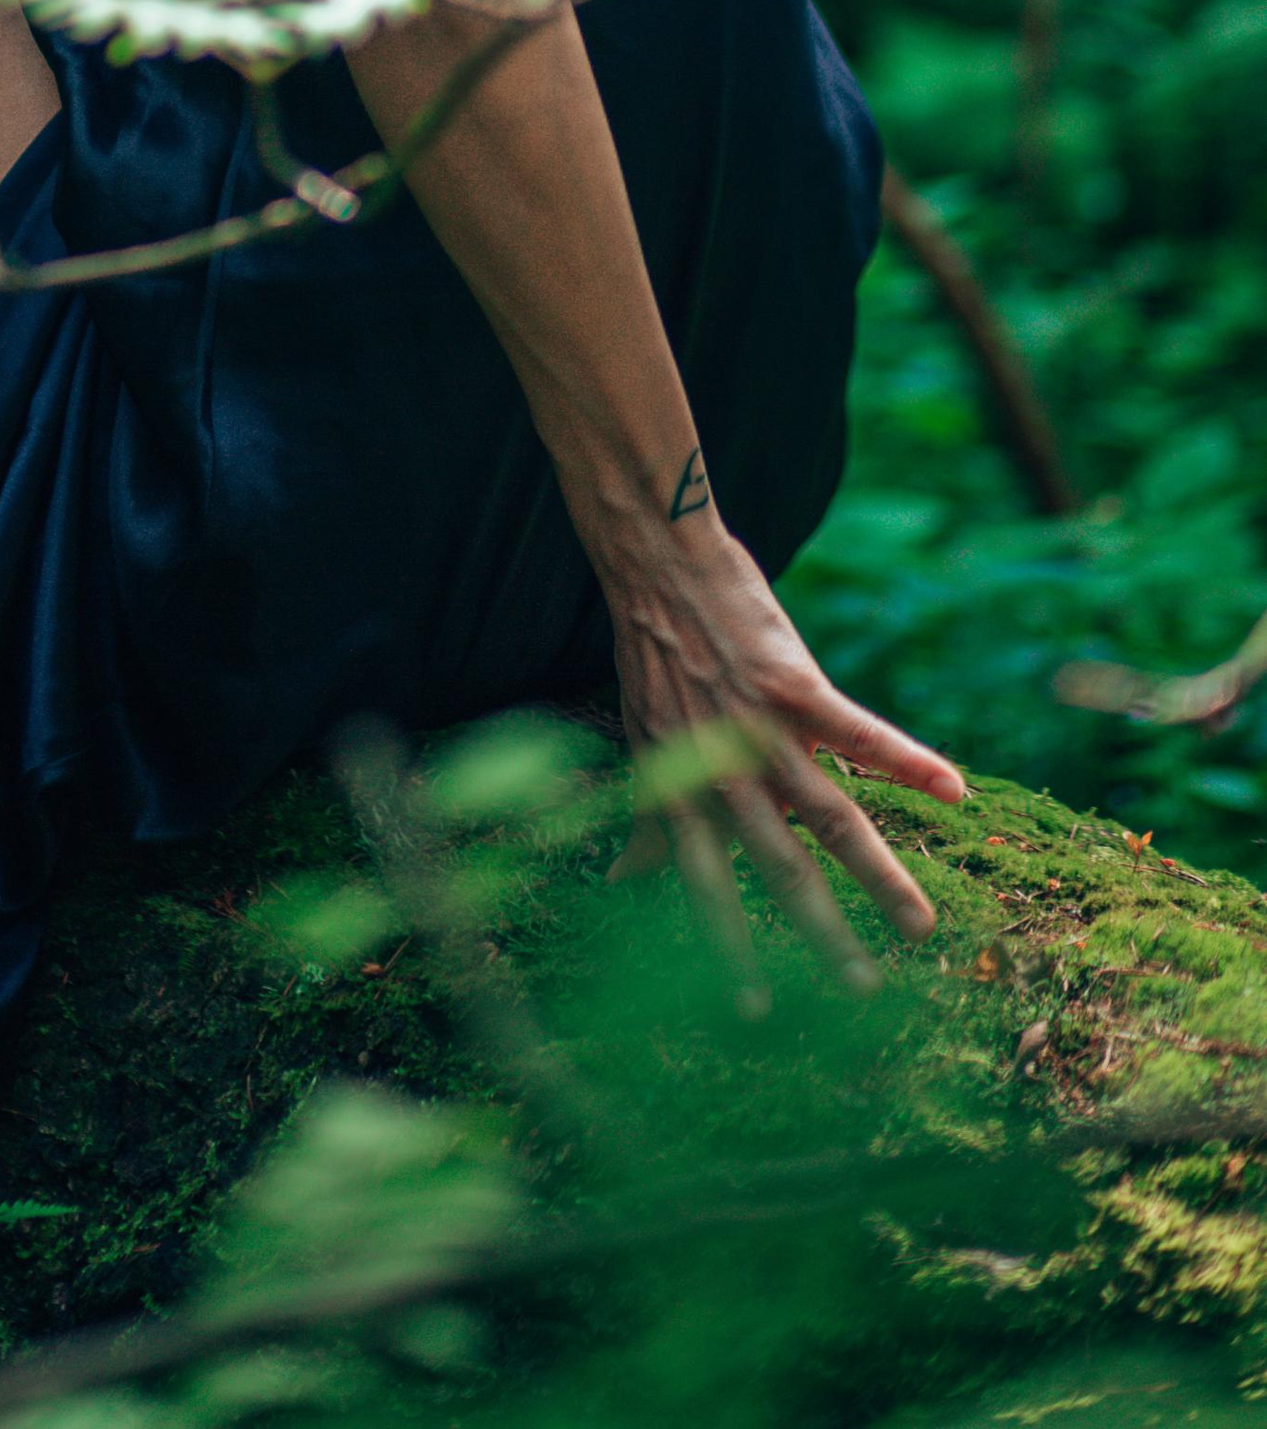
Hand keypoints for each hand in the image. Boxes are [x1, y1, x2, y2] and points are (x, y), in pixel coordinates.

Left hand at [599, 507, 964, 998]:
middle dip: (821, 934)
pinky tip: (954, 789)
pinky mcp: (794, 682)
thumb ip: (647, 820)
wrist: (657, 564)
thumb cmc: (653, 658)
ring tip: (922, 927)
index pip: (706, 886)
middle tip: (863, 993)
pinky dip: (906, 759)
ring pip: (829, 816)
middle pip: (780, 867)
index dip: (729, 947)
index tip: (757, 1012)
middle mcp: (722, 771)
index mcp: (685, 790)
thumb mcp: (640, 744)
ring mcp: (760, 728)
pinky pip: (859, 731)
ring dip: (879, 874)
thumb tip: (620, 884)